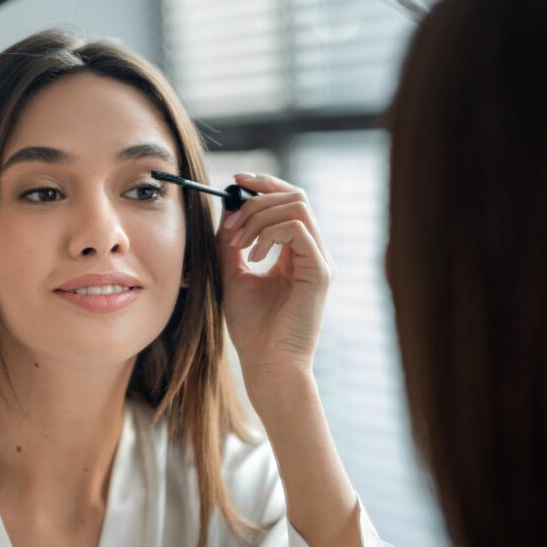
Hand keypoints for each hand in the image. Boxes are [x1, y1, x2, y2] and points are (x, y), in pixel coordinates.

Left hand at [216, 173, 334, 398]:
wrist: (267, 365)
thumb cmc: (252, 329)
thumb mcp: (233, 275)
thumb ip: (232, 243)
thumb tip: (227, 209)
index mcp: (297, 253)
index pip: (289, 202)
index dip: (264, 185)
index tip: (235, 181)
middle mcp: (312, 253)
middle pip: (296, 196)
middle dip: (257, 199)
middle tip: (231, 221)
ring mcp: (319, 261)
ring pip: (297, 207)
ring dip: (259, 216)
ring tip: (238, 242)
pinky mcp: (320, 273)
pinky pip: (298, 230)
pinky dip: (269, 234)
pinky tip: (253, 257)